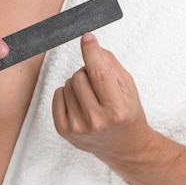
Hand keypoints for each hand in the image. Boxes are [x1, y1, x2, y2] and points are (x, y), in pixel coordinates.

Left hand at [52, 33, 151, 160]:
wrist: (125, 147)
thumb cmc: (127, 113)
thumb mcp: (128, 87)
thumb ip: (111, 65)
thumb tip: (91, 45)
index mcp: (117, 109)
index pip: (98, 73)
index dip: (91, 51)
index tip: (87, 37)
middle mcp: (96, 120)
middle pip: (80, 75)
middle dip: (88, 72)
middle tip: (99, 84)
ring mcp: (78, 127)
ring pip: (68, 83)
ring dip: (78, 84)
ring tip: (91, 97)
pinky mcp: (64, 131)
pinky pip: (57, 95)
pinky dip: (66, 94)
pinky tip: (80, 103)